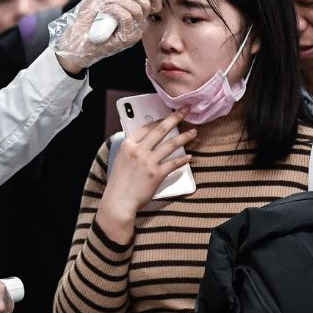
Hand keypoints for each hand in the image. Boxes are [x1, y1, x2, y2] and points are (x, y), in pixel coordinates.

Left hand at [54, 0, 163, 71]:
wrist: (74, 35)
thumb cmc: (87, 16)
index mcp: (135, 14)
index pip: (154, 5)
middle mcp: (137, 25)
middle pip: (146, 5)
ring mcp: (132, 33)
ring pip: (137, 10)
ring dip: (120, 0)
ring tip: (105, 0)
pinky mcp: (125, 40)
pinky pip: (127, 18)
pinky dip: (116, 9)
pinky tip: (104, 8)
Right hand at [97, 109, 195, 243]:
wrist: (119, 201)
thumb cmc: (120, 183)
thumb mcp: (121, 160)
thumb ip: (133, 150)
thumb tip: (146, 143)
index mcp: (128, 145)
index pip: (146, 127)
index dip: (159, 120)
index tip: (167, 116)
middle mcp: (138, 151)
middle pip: (160, 130)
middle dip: (174, 118)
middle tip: (185, 111)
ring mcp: (148, 162)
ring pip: (170, 145)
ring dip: (184, 137)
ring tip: (193, 132)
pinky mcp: (156, 174)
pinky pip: (173, 163)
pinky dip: (183, 159)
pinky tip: (189, 156)